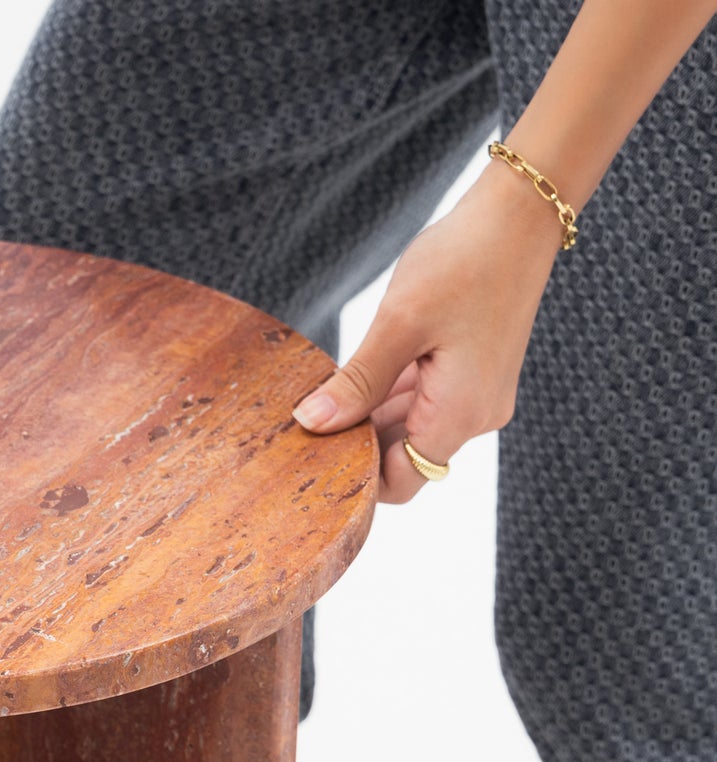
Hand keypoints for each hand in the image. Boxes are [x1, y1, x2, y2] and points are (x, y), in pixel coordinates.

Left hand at [290, 164, 566, 501]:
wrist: (521, 213)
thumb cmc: (464, 261)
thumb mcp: (398, 325)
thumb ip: (356, 383)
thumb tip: (311, 423)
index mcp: (460, 415)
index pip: (401, 482)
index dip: (356, 476)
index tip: (313, 452)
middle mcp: (475, 416)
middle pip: (404, 459)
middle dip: (358, 444)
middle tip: (307, 420)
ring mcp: (477, 396)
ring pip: (411, 429)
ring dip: (371, 416)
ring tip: (327, 392)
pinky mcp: (474, 375)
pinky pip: (425, 402)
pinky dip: (391, 394)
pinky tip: (359, 373)